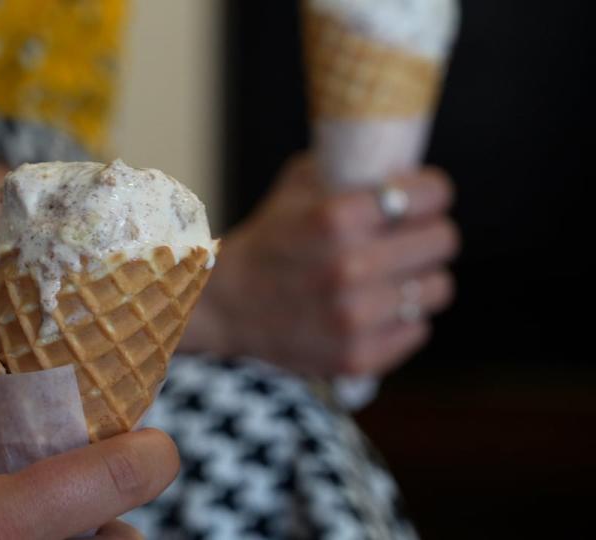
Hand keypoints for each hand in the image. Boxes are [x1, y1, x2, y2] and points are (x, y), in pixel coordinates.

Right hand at [186, 155, 458, 376]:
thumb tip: (403, 165)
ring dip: (419, 279)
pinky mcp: (358, 356)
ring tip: (394, 277)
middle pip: (443, 241)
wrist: (225, 305)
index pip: (432, 194)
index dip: (431, 193)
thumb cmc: (268, 241)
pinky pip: (418, 329)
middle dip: (428, 234)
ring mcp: (356, 318)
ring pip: (437, 288)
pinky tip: (375, 310)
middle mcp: (350, 267)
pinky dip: (402, 319)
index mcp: (336, 218)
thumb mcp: (298, 188)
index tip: (423, 199)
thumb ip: (349, 168)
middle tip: (410, 238)